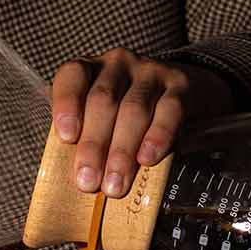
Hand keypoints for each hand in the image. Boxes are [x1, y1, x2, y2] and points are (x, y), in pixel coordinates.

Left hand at [50, 48, 234, 197]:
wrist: (184, 100)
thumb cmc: (127, 119)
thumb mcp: (102, 122)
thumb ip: (85, 142)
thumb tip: (78, 179)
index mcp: (90, 71)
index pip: (73, 76)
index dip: (67, 105)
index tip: (67, 138)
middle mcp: (118, 64)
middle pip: (102, 101)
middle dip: (93, 145)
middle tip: (88, 182)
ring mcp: (150, 72)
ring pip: (133, 109)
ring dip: (121, 151)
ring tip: (115, 184)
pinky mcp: (180, 86)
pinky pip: (169, 111)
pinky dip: (157, 137)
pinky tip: (147, 159)